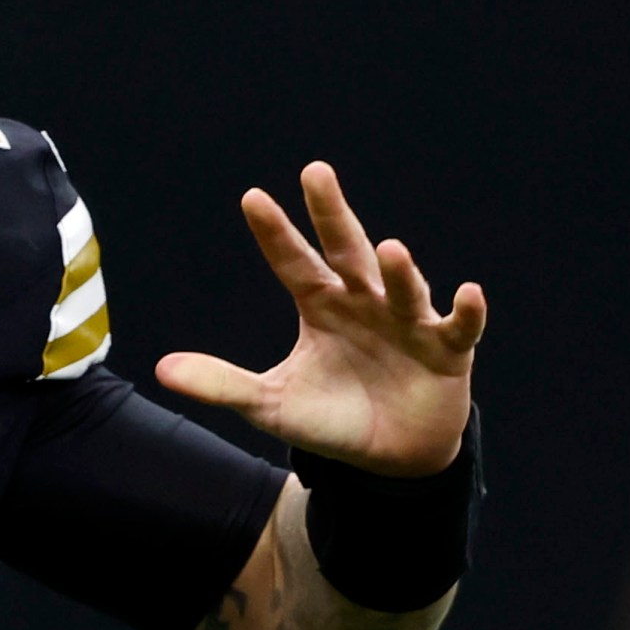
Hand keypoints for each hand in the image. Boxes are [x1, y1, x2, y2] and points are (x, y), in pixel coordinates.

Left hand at [156, 162, 485, 476]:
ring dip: (397, 269)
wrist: (389, 458)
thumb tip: (161, 370)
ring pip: (401, 287)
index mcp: (322, 305)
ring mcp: (408, 322)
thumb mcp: (270, 405)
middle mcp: (364, 301)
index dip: (274, 233)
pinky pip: (459, 327)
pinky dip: (466, 312)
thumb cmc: (332, 418)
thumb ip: (221, 384)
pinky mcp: (447, 351)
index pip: (292, 262)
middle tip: (315, 171)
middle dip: (332, 214)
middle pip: (345, 251)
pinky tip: (468, 292)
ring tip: (389, 248)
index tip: (252, 197)